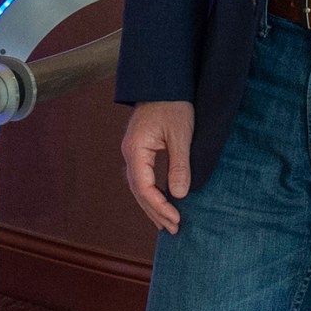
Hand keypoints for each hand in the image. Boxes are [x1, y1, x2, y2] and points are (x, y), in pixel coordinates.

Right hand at [121, 101, 194, 234]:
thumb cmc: (174, 104)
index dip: (159, 206)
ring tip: (167, 223)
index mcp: (136, 149)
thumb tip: (178, 195)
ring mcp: (133, 151)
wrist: (164, 81)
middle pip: (138, 190)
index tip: (176, 218)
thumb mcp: (181, 134)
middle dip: (155, 211)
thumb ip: (179, 165)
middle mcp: (130, 152)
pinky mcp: (140, 149)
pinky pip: (142, 177)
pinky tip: (163, 201)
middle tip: (173, 229)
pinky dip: (151, 193)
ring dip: (152, 205)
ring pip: (138, 186)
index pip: (143, 186)